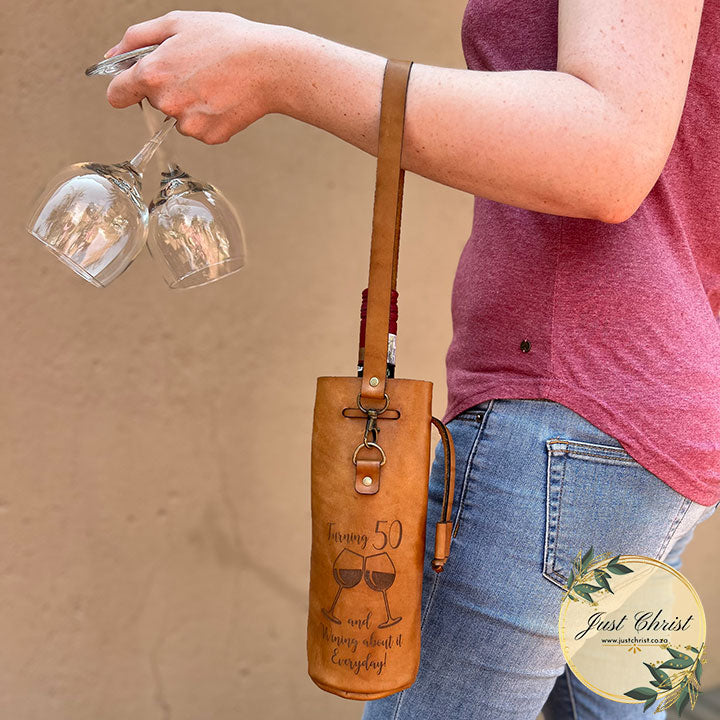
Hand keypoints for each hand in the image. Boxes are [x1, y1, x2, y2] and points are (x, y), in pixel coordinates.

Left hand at [105, 10, 282, 143]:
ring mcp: (189, 124)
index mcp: (153, 74)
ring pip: (179, 118)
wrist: (268, 66)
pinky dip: (210, 117)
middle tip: (196, 69)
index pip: (116, 95)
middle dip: (169, 87)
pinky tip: (225, 98)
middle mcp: (167, 103)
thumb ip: (136, 39)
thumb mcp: (177, 23)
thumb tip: (113, 56)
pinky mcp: (210, 136)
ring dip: (191, 104)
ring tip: (215, 82)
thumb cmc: (228, 40)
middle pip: (155, 103)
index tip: (132, 86)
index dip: (123, 87)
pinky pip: (201, 128)